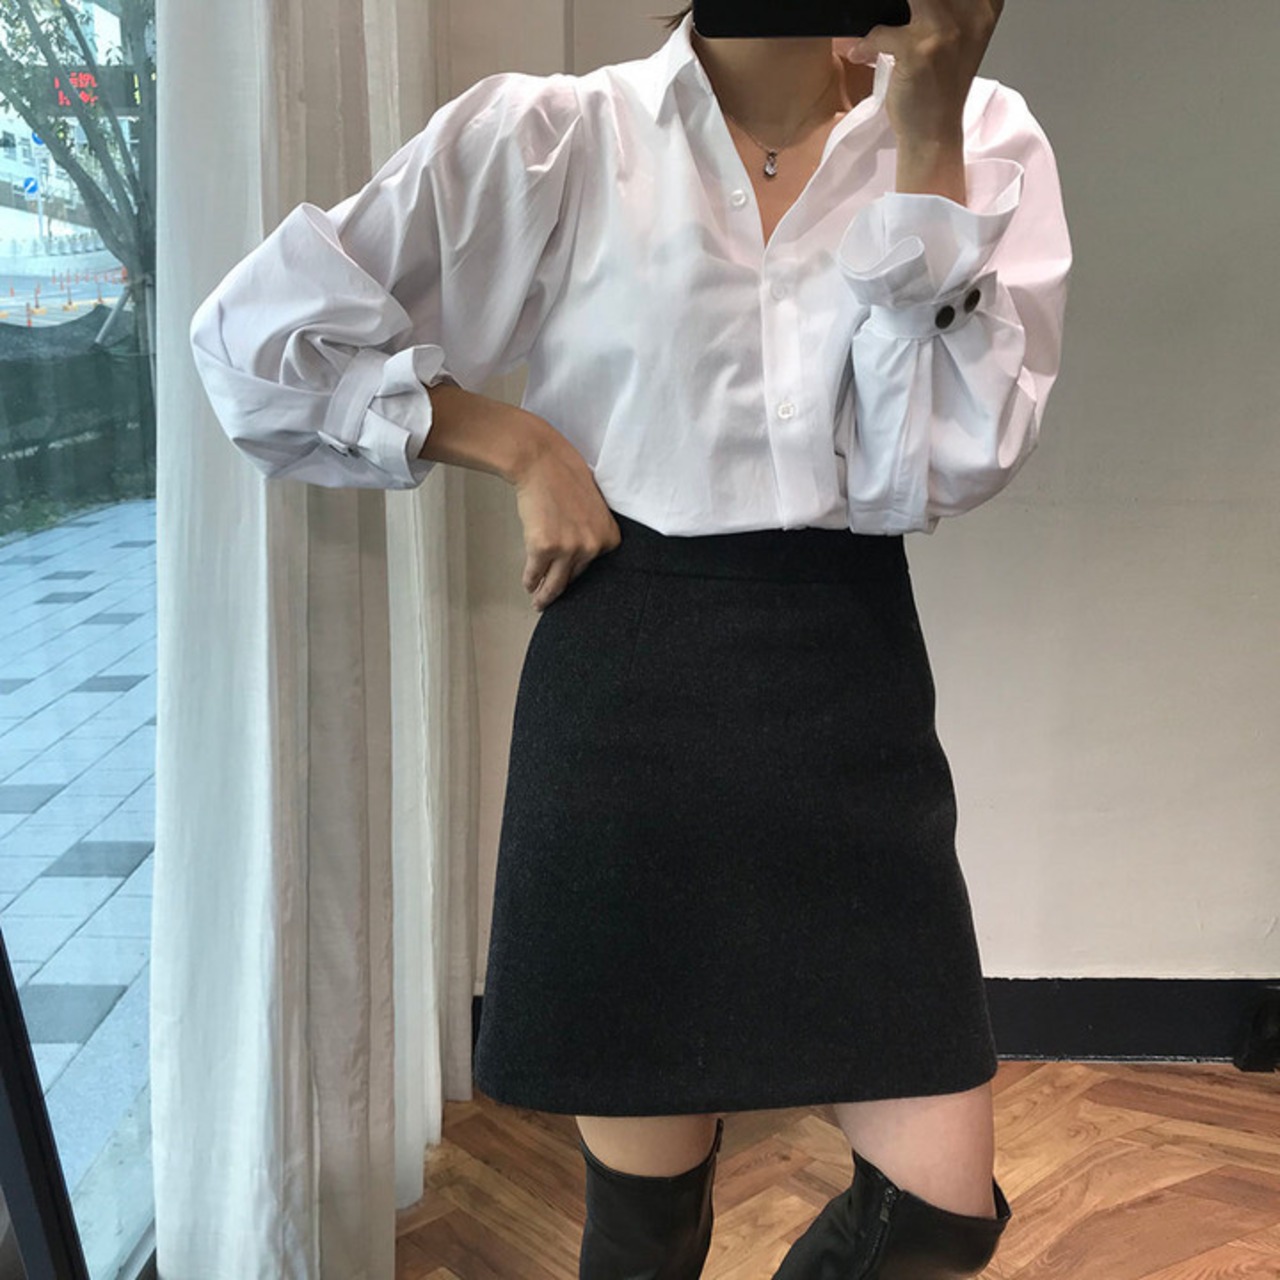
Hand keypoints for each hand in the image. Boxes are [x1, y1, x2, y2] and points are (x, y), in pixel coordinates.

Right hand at [512, 430, 621, 611]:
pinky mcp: (544, 548)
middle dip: (561, 587)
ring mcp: (569, 549)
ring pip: (555, 584)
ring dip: (545, 596)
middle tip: (551, 597)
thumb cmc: (565, 476)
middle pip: (574, 577)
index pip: (593, 566)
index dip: (578, 573)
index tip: (570, 582)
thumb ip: (592, 531)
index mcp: (609, 536)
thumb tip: (582, 553)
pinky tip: (528, 585)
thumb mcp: (594, 506)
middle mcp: (593, 546)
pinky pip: (535, 574)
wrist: (542, 462)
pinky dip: (530, 581)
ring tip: (540, 601)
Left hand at [847, 0, 1004, 145]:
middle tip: (895, 22)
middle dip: (904, 6)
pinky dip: (867, 43)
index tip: (913, 11)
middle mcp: (971, 13)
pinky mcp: (919, 51)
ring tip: (878, 34)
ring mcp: (946, 31)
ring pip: (905, 0)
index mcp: (985, 6)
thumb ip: (946, 8)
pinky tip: (862, 54)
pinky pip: (881, 32)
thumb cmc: (940, 89)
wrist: (934, 133)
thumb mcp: (957, 38)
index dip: (928, 0)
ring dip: (884, 14)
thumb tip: (905, 2)